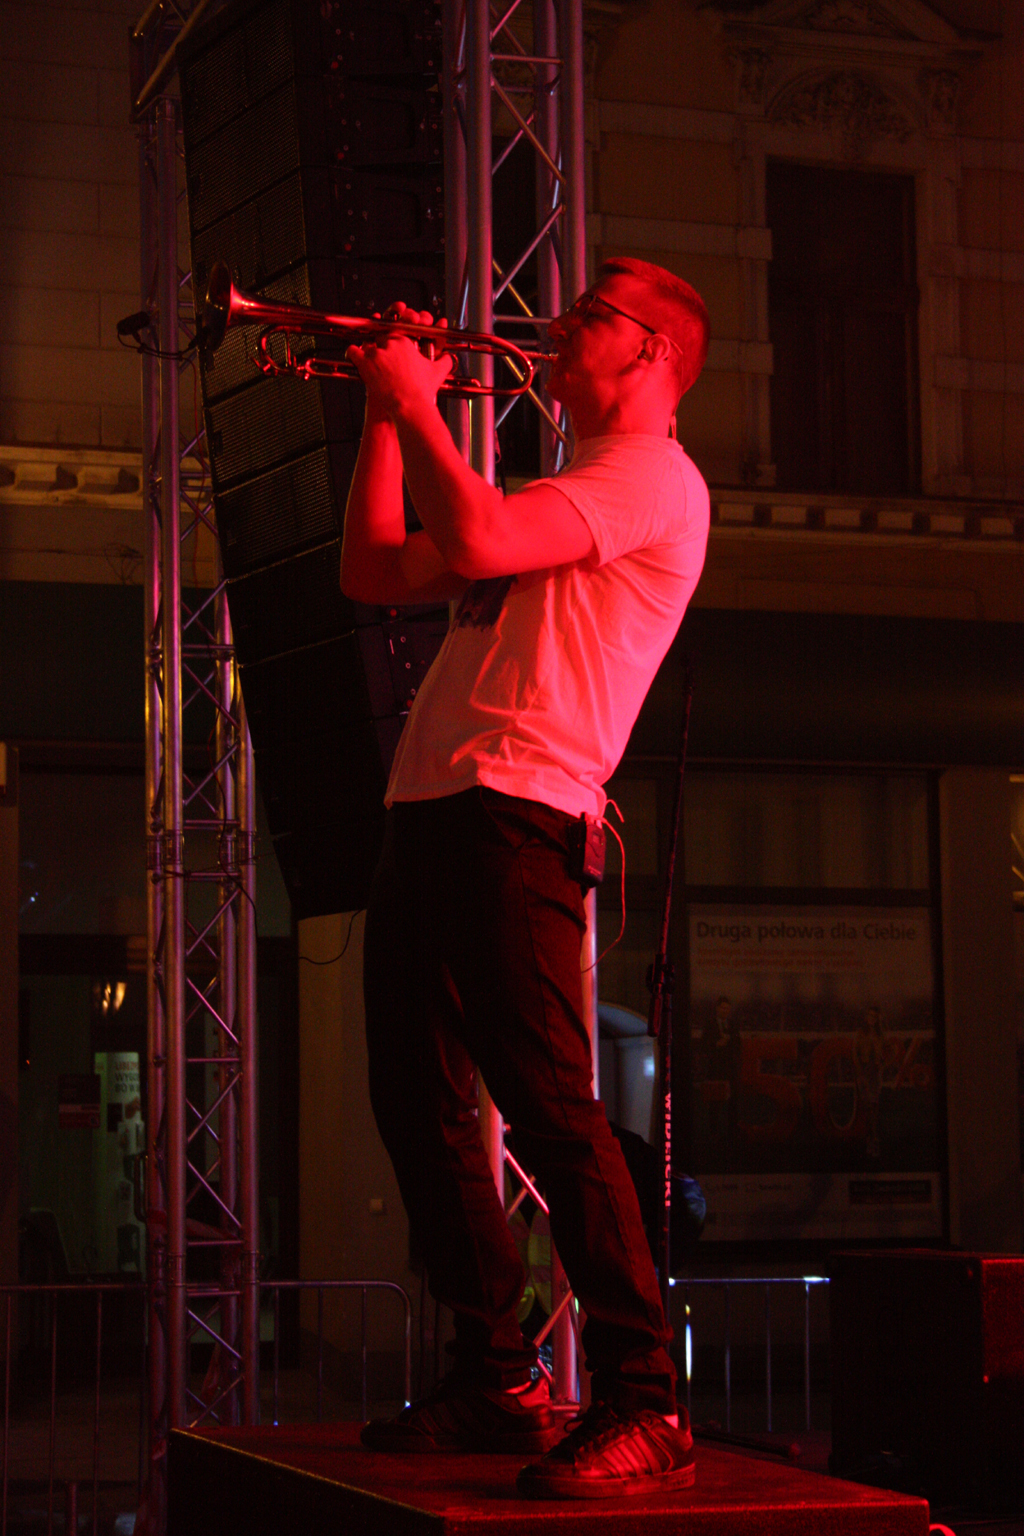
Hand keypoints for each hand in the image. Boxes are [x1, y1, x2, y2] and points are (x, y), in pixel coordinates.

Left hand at [347, 304, 453, 419]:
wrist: (411, 406)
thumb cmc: (422, 391)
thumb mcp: (438, 372)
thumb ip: (445, 361)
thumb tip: (449, 358)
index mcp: (406, 342)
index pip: (394, 335)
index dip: (392, 343)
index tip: (391, 350)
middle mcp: (390, 344)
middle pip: (380, 339)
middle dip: (380, 347)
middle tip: (381, 356)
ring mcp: (376, 353)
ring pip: (367, 345)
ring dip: (367, 351)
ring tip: (367, 358)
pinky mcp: (365, 364)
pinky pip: (354, 352)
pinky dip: (352, 353)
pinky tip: (353, 355)